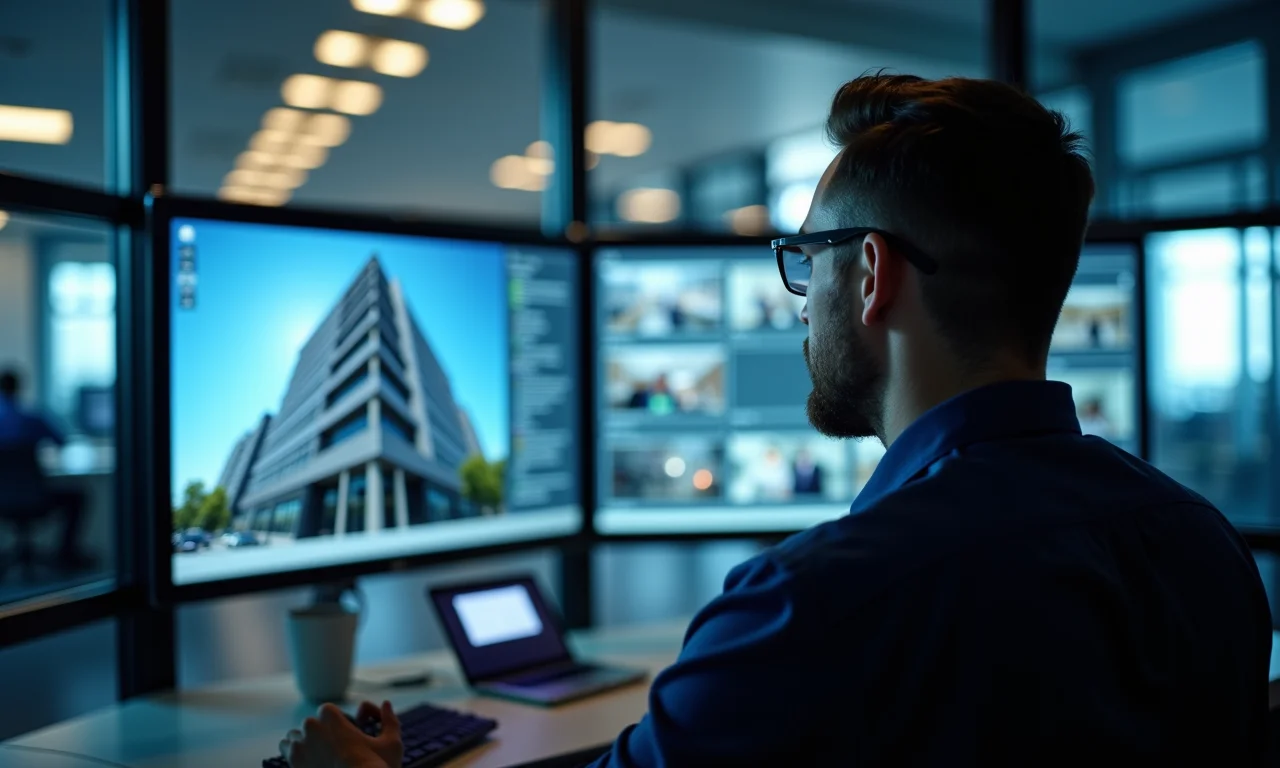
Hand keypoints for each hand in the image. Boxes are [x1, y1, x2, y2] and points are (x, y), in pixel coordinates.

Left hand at [280, 700, 403, 767]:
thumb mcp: (391, 743)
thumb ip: (390, 720)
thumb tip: (385, 703)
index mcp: (330, 716)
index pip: (328, 711)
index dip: (340, 722)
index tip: (350, 735)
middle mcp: (310, 728)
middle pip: (311, 724)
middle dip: (322, 733)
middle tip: (338, 749)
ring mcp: (298, 747)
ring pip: (295, 737)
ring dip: (305, 742)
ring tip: (323, 756)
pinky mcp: (292, 765)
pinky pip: (287, 752)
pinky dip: (296, 755)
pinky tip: (313, 764)